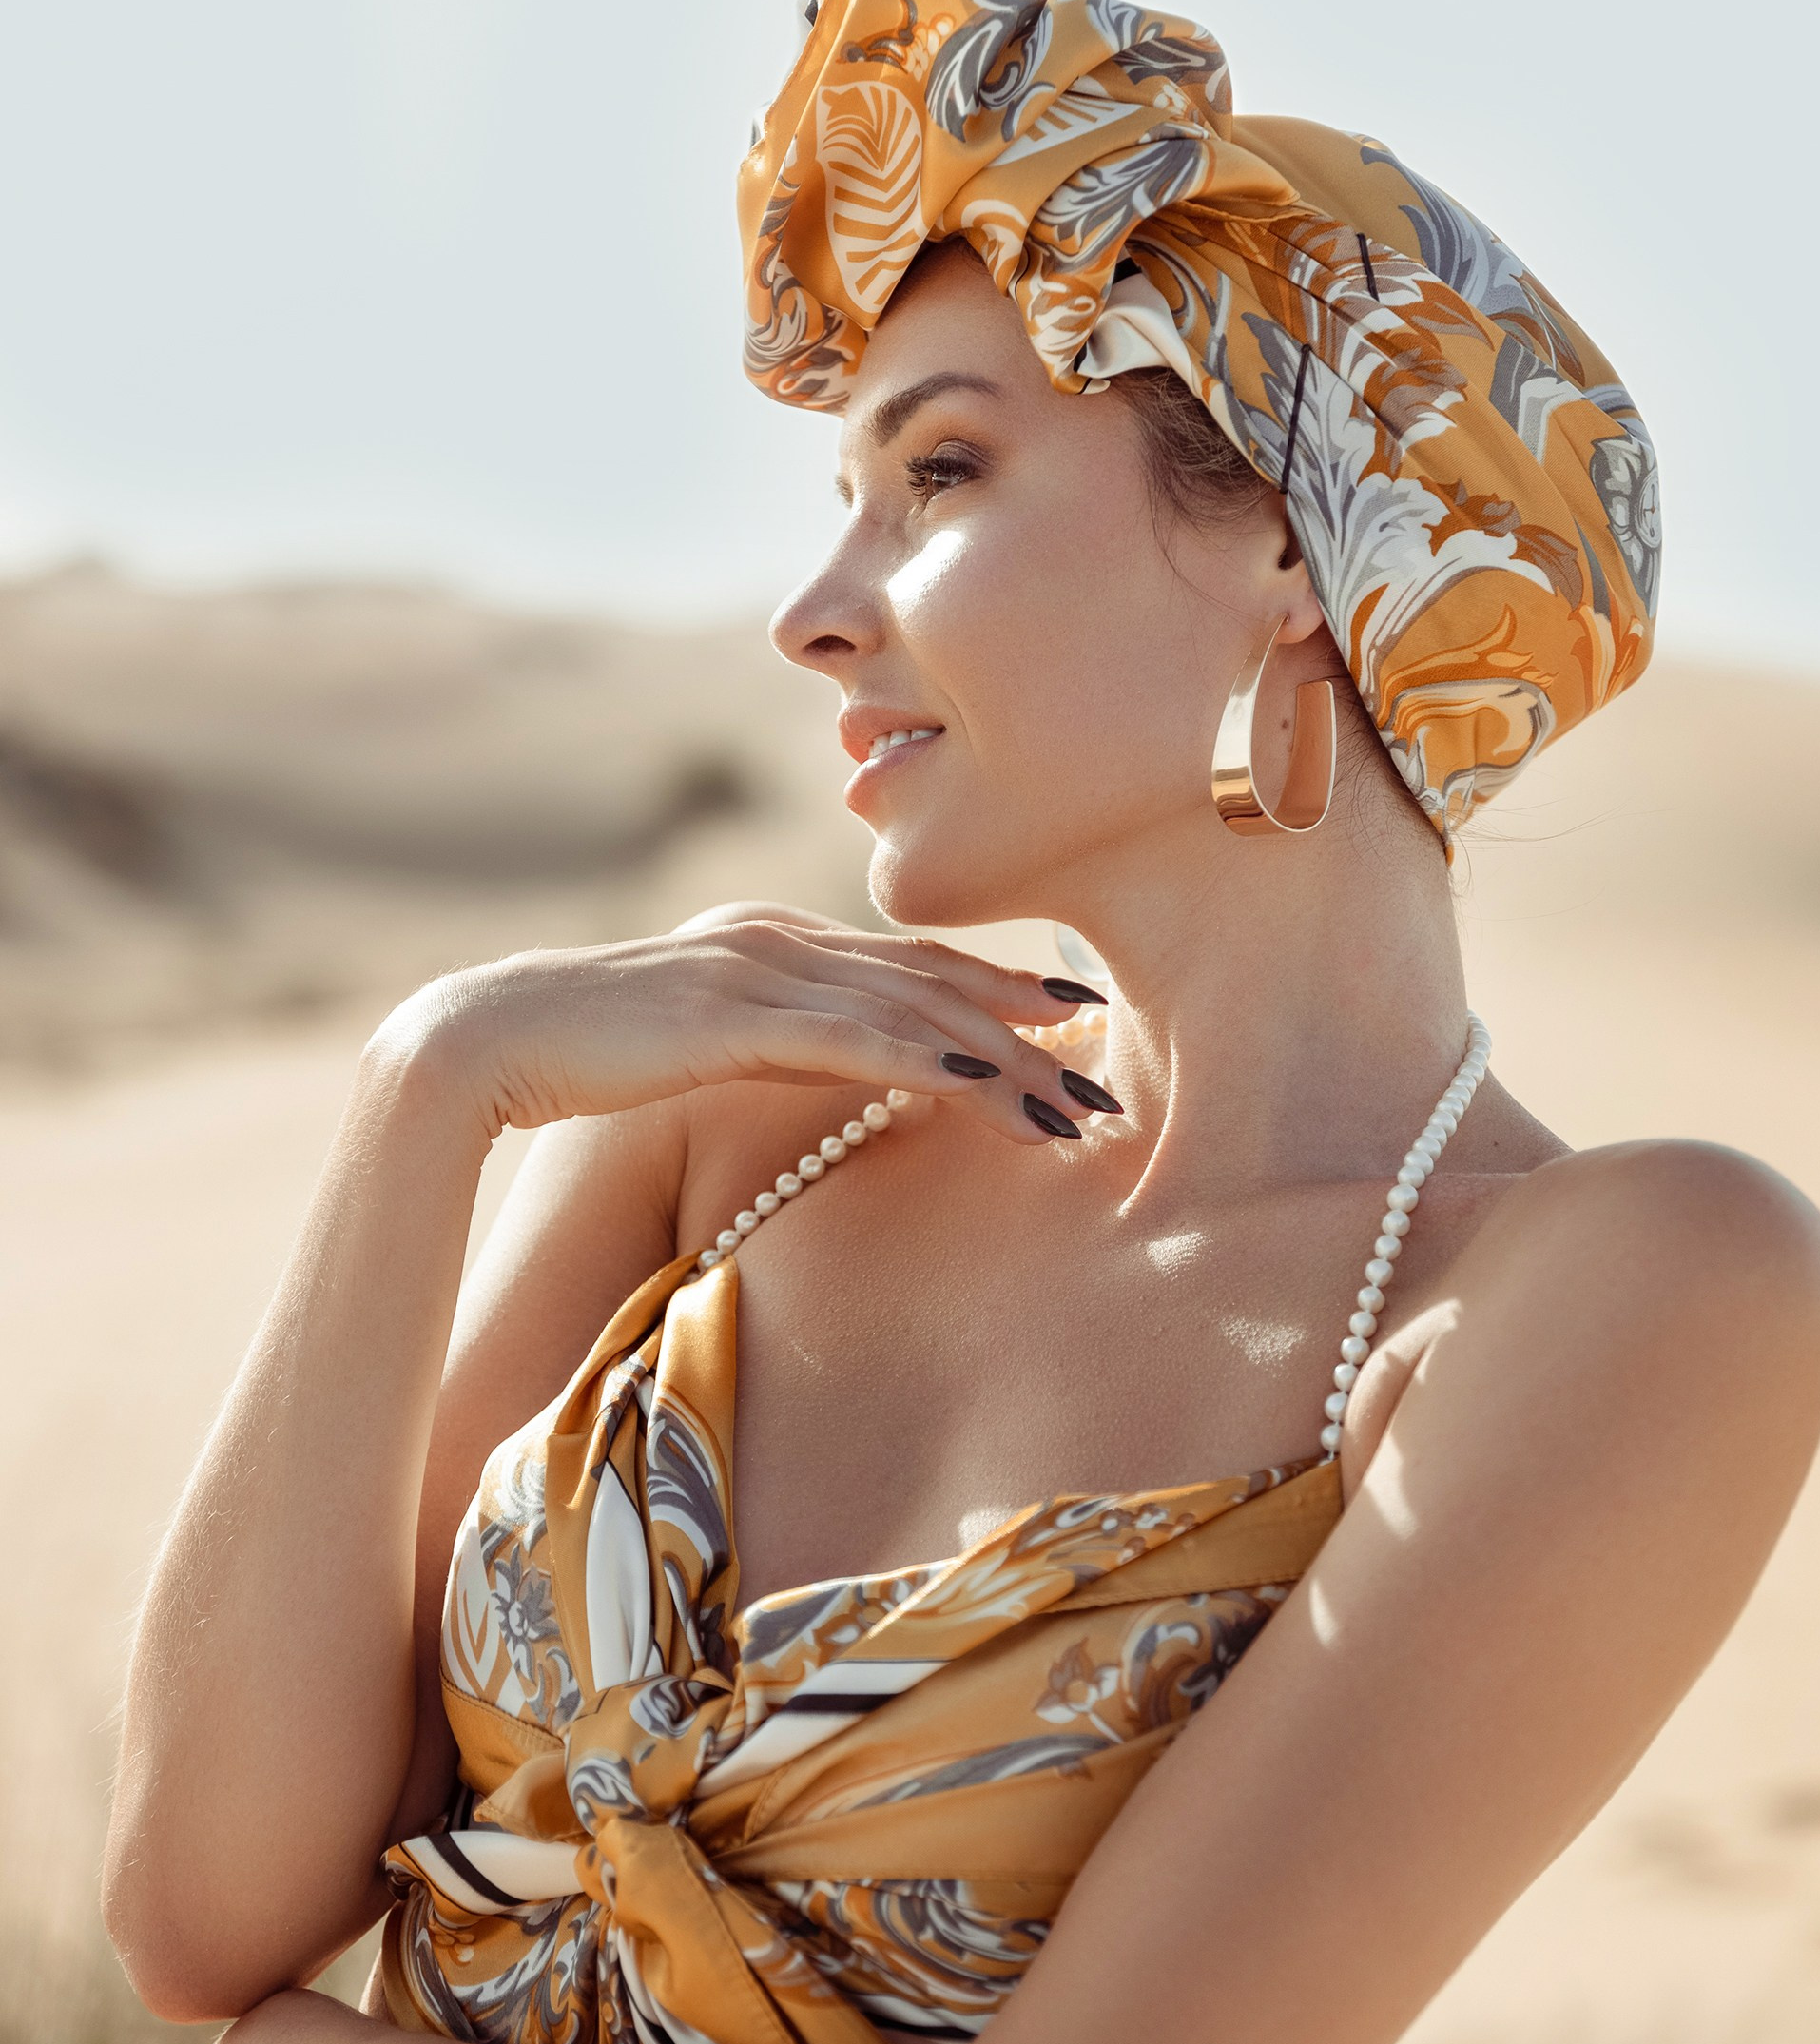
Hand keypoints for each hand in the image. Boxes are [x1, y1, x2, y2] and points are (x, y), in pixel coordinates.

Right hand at [387, 910, 1117, 1145]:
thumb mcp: (703, 1043)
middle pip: (933, 981)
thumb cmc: (586, 1056)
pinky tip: (988, 1081)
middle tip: (1108, 1073)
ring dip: (1004, 1058)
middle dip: (1028, 1028)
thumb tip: (859, 1075)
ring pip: (913, 1010)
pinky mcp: (734, 1015)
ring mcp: (758, 970)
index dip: (999, 991)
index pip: (911, 966)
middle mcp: (779, 940)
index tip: (1072, 1025)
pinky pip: (855, 1038)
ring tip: (1076, 1103)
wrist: (487, 1041)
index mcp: (774, 942)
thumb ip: (780, 1043)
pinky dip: (930, 1057)